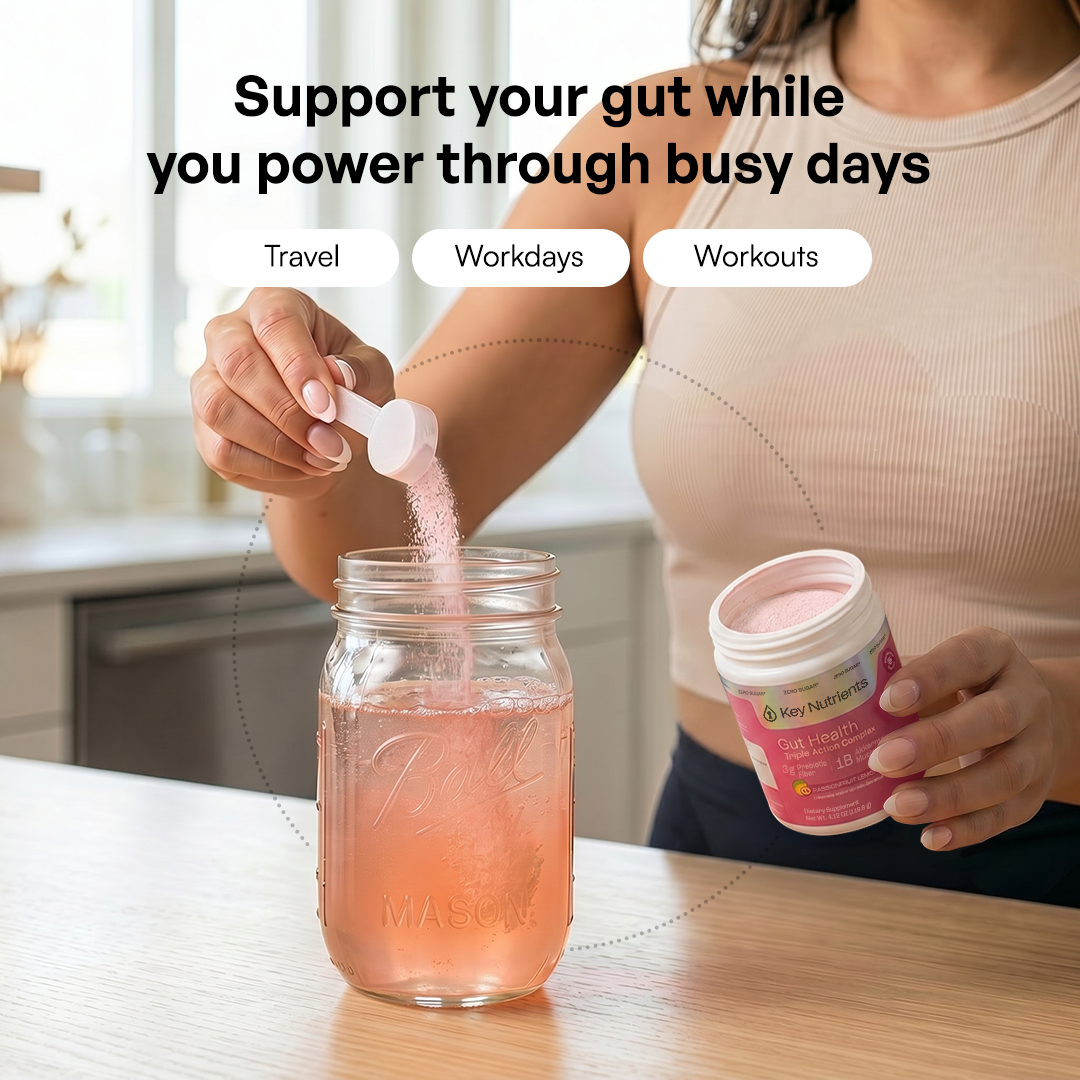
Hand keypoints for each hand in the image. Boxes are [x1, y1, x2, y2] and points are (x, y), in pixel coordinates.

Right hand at [193, 287, 395, 497]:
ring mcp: (208, 379)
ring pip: (219, 407)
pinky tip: (302, 466)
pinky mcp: (204, 427)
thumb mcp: (372, 373)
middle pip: (238, 363)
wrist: (333, 435)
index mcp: (274, 305)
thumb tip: (338, 373)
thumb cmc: (350, 391)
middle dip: (287, 411)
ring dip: (277, 443)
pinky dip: (269, 466)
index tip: (327, 405)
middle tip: (329, 442)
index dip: (299, 365)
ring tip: (321, 457)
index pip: (275, 322)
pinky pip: (222, 448)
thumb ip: (362, 369)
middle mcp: (231, 334)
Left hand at [868, 627, 1057, 850]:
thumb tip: (843, 702)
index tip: (886, 701)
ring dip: (948, 796)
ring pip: (1005, 774)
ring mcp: (1038, 746)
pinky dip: (967, 829)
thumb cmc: (960, 685)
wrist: (1028, 713)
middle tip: (881, 760)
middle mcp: (1027, 697)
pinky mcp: (1036, 790)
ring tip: (897, 805)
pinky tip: (929, 836)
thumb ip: (899, 678)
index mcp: (995, 653)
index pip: (968, 658)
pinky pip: (1007, 814)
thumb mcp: (939, 667)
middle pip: (994, 719)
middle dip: (936, 742)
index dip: (930, 677)